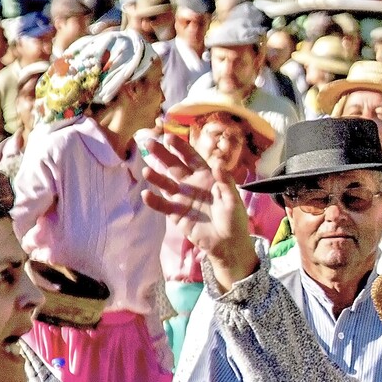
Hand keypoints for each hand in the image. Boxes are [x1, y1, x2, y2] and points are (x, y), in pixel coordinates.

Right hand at [142, 130, 259, 284]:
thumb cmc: (234, 220)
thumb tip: (218, 164)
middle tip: (149, 143)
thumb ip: (225, 182)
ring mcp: (182, 199)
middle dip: (162, 155)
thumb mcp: (233, 200)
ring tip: (147, 171)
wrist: (228, 244)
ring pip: (166, 184)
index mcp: (206, 177)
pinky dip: (154, 201)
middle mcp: (192, 185)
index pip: (191, 158)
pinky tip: (147, 194)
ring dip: (156, 177)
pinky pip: (163, 206)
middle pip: (174, 167)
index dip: (180, 148)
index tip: (168, 137)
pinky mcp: (177, 215)